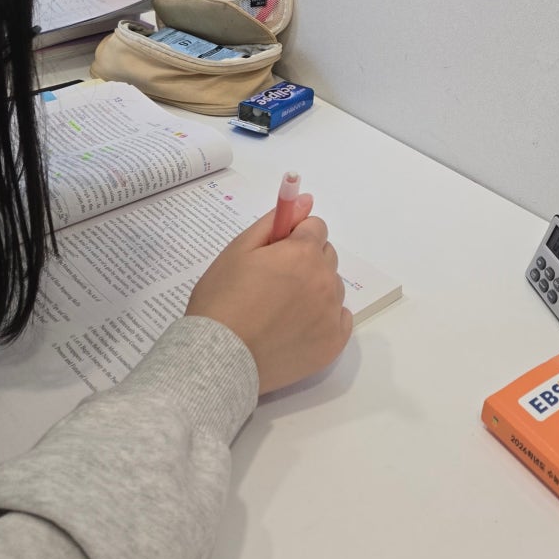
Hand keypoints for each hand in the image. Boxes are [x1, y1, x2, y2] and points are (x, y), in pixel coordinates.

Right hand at [186, 207, 351, 393]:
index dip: (293, 237)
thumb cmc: (222, 301)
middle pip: (325, 256)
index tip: (275, 252)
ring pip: (332, 287)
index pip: (315, 227)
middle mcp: (325, 280)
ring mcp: (332, 313)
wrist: (218, 358)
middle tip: (273, 282)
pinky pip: (340, 318)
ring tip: (280, 310)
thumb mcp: (239, 250)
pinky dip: (324, 319)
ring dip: (314, 289)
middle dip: (305, 261)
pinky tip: (296, 328)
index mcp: (304, 253)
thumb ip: (276, 221)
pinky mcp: (334, 342)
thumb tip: (304, 200)